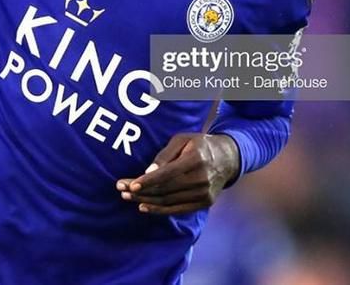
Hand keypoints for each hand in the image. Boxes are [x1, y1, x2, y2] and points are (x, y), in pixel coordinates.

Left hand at [115, 134, 240, 215]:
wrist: (228, 159)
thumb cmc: (199, 145)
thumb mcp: (183, 139)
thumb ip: (165, 154)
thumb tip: (148, 171)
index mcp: (197, 159)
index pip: (168, 174)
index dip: (148, 181)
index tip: (131, 185)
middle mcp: (202, 178)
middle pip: (166, 189)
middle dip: (141, 191)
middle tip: (121, 189)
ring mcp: (204, 193)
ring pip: (169, 201)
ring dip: (146, 201)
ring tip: (127, 197)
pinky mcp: (205, 203)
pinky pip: (178, 209)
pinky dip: (160, 210)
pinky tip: (144, 207)